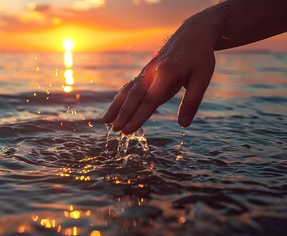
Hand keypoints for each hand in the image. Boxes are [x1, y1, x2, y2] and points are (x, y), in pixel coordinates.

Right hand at [103, 19, 215, 133]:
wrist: (192, 34)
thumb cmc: (199, 57)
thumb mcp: (202, 79)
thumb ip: (191, 102)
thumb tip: (183, 124)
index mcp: (166, 73)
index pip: (149, 100)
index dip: (137, 116)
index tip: (128, 130)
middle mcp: (152, 72)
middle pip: (134, 96)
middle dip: (123, 113)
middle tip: (114, 129)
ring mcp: (146, 72)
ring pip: (128, 90)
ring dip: (116, 106)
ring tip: (105, 120)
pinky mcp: (145, 73)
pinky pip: (130, 86)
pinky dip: (121, 98)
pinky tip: (115, 108)